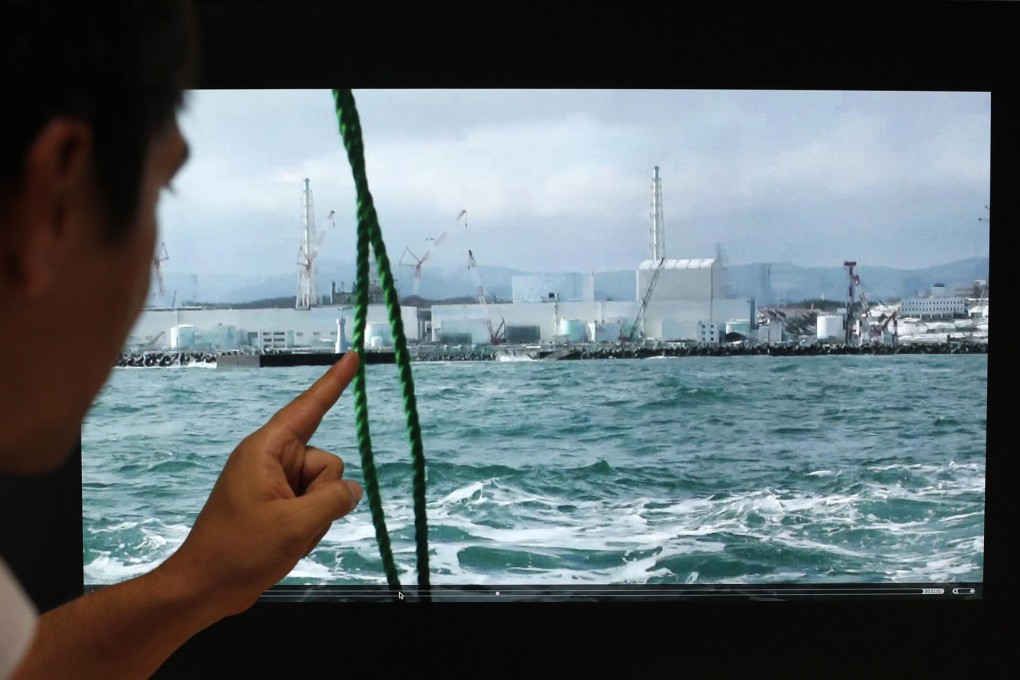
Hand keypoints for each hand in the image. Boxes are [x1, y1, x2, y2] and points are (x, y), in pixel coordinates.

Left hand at [158, 351, 362, 618]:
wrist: (204, 589)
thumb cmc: (239, 552)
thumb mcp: (295, 526)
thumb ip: (333, 500)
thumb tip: (351, 490)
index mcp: (266, 450)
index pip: (309, 408)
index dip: (334, 383)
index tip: (352, 357)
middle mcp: (272, 459)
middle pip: (325, 462)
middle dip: (322, 495)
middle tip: (293, 524)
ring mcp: (274, 483)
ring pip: (324, 488)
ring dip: (315, 517)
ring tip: (285, 537)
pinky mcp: (277, 504)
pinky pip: (313, 505)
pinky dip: (309, 526)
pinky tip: (287, 544)